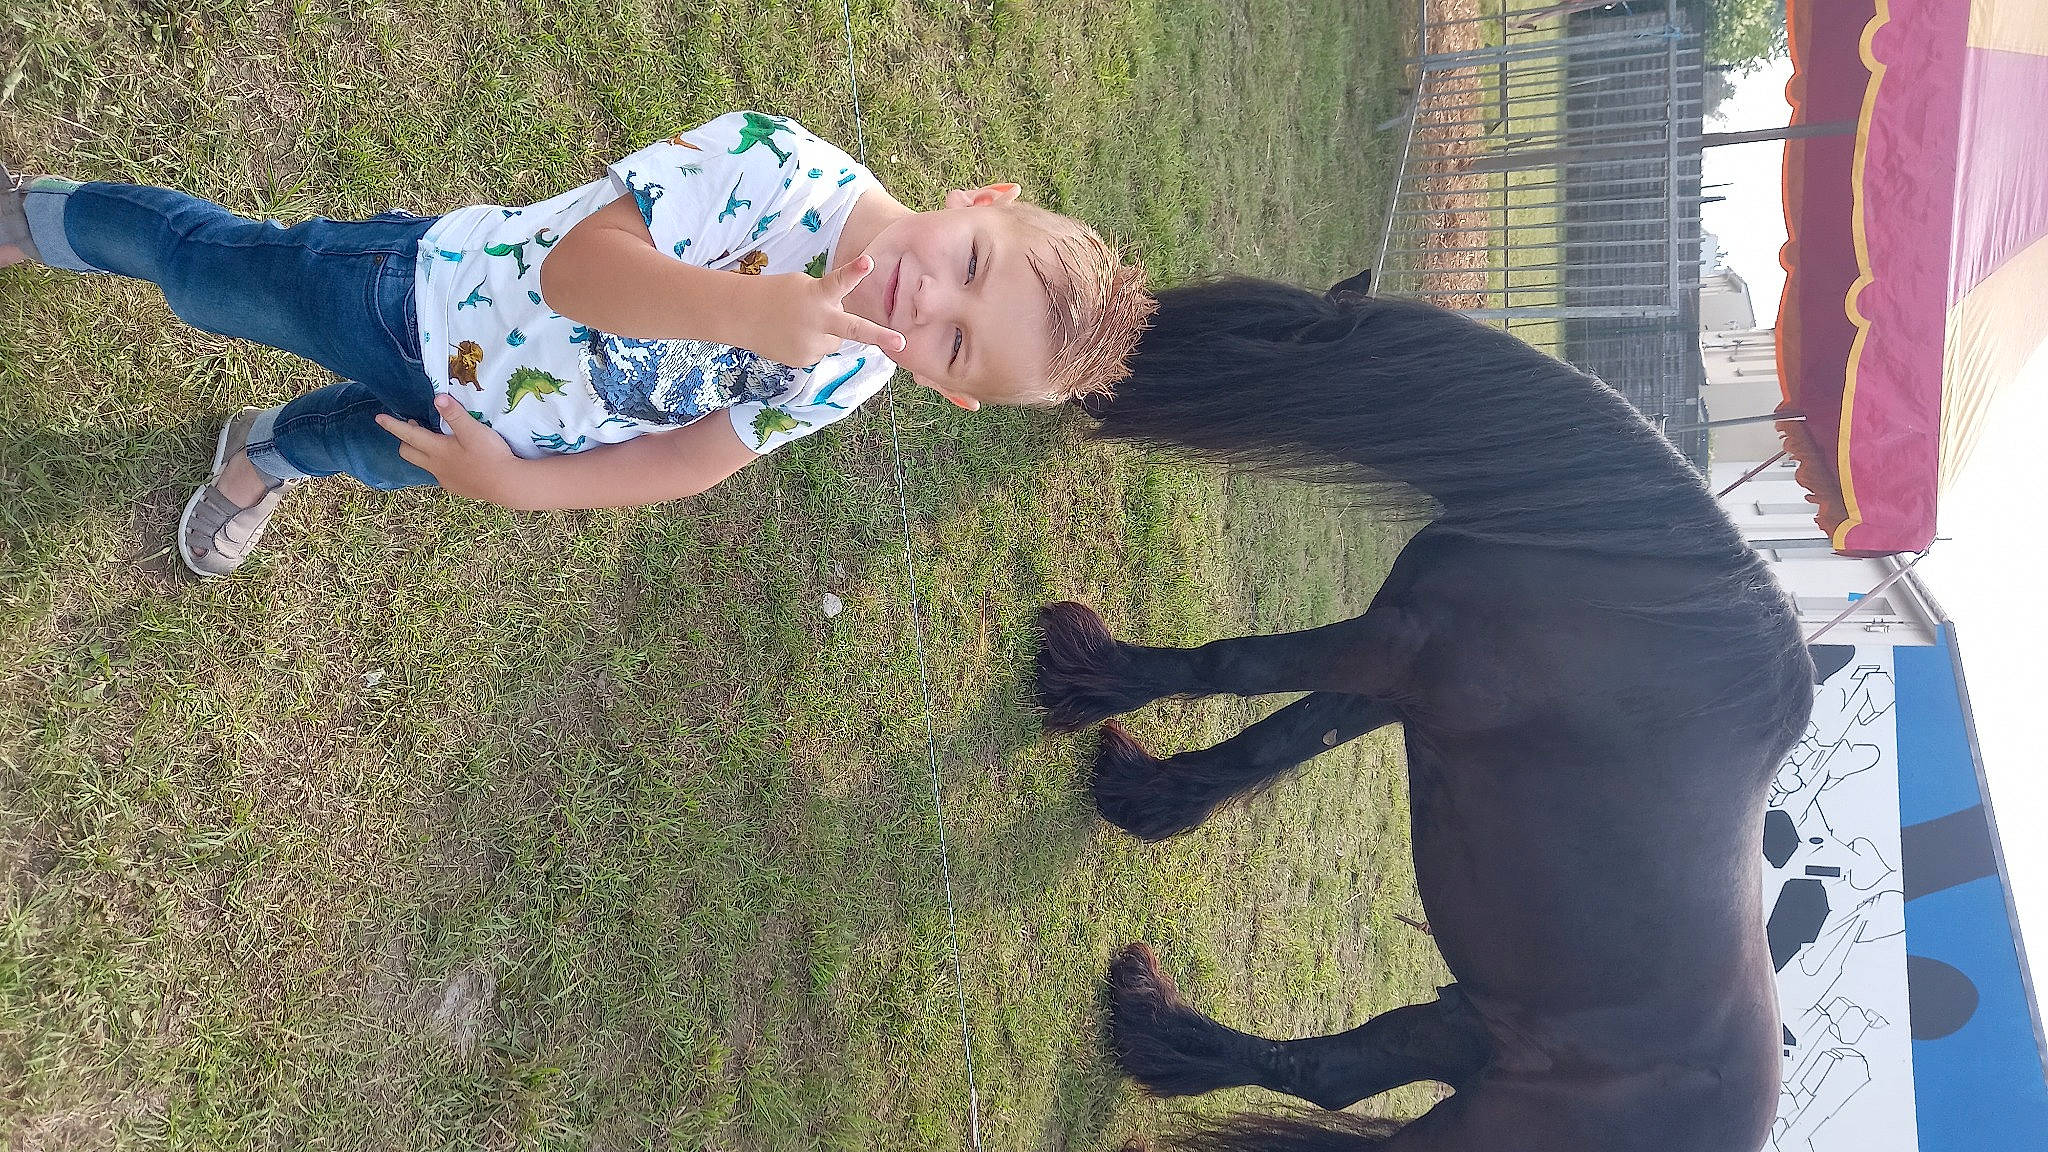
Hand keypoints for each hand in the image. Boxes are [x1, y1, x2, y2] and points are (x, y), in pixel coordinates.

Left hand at [376, 397, 529, 504]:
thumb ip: (455, 415)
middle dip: (405, 439)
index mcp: (437, 450)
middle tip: (414, 425)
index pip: (408, 435)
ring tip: (434, 441)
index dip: (393, 425)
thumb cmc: (491, 455)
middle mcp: (436, 466)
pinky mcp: (457, 487)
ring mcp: (445, 478)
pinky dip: (439, 464)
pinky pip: (440, 474)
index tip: (378, 417)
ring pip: (424, 464)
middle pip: (409, 452)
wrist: (507, 485)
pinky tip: (454, 460)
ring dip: (422, 451)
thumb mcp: (474, 431)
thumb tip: (437, 397)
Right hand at [746, 254, 904, 365]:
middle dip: (879, 337)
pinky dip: (811, 343)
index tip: (869, 261)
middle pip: (853, 330)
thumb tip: (842, 330)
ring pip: (835, 341)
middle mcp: (818, 322)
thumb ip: (829, 302)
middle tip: (901, 343)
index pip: (839, 281)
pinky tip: (792, 334)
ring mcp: (811, 345)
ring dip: (826, 332)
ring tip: (799, 322)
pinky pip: (819, 350)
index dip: (855, 272)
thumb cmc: (777, 293)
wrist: (742, 315)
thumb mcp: (805, 287)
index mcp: (818, 296)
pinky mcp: (804, 360)